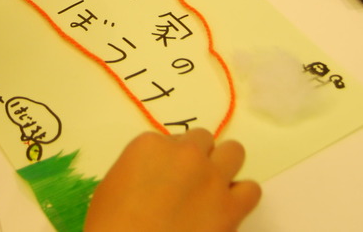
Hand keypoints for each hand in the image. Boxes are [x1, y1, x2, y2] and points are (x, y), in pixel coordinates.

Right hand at [85, 130, 260, 231]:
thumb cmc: (111, 225)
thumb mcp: (114, 186)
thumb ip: (141, 169)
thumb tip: (160, 178)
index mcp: (150, 145)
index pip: (169, 140)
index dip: (168, 160)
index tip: (163, 179)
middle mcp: (185, 154)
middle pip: (202, 139)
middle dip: (197, 157)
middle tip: (187, 183)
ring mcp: (211, 178)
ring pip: (234, 152)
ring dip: (224, 167)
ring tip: (212, 190)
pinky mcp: (231, 207)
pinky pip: (251, 189)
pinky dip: (241, 197)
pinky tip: (227, 209)